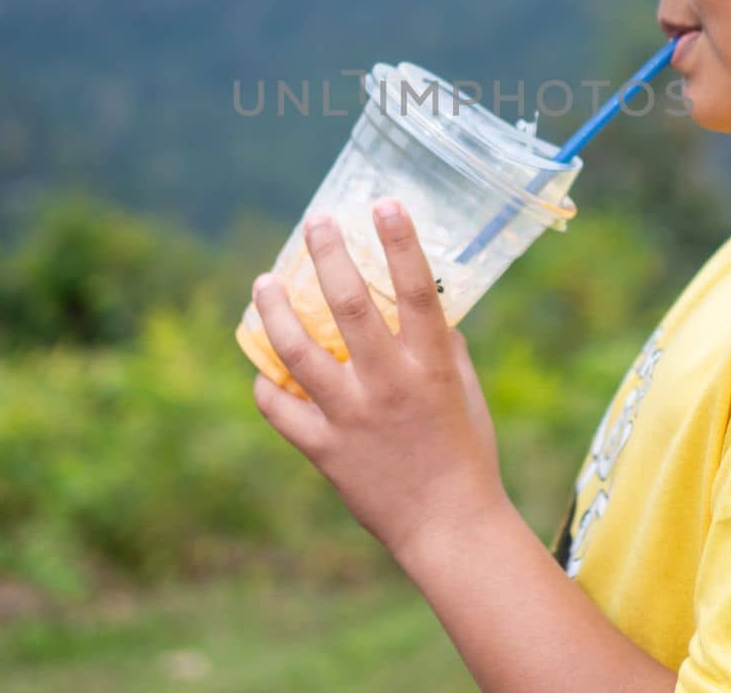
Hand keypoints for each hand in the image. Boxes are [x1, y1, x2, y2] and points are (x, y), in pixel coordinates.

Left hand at [249, 198, 508, 564]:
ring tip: (264, 281)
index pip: (415, 289)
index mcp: (431, 366)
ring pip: (296, 350)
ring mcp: (351, 416)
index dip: (399, 241)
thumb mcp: (465, 391)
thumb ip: (443, 346)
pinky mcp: (324, 449)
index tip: (384, 204)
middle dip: (328, 254)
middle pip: (348, 304)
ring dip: (274, 309)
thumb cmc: (467, 454)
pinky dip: (267, 383)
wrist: (449, 527)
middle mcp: (388, 384)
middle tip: (316, 222)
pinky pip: (279, 408)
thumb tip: (422, 304)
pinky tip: (263, 364)